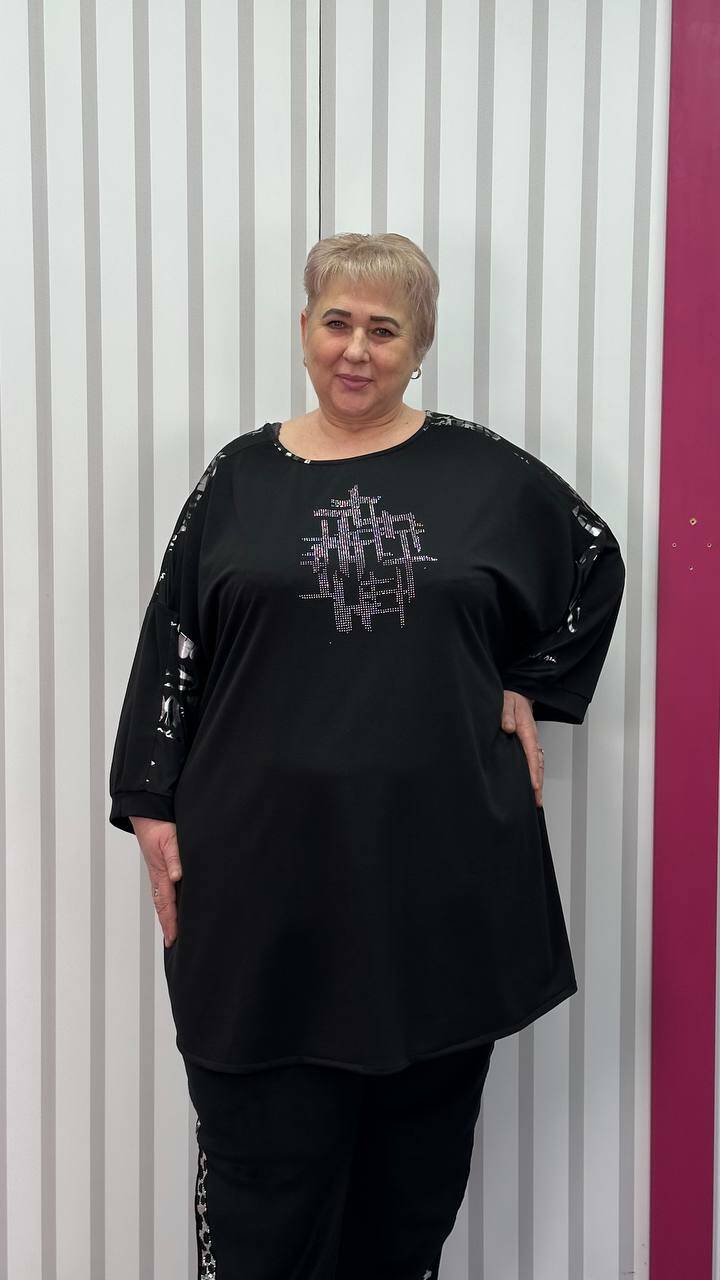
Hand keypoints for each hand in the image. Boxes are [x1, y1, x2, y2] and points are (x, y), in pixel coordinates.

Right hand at [129, 816, 182, 946]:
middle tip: (172, 943)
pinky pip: (163, 890)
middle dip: (167, 925)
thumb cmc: (158, 826)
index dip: (171, 922)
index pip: (167, 903)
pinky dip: (167, 902)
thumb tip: (177, 877)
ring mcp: (158, 873)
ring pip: (162, 899)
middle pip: (162, 906)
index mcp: (161, 873)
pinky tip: (173, 906)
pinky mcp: (160, 867)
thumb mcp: (170, 840)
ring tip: (171, 931)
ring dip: (166, 916)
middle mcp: (158, 876)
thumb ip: (174, 858)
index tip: (173, 938)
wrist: (147, 814)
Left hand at [501, 690, 543, 806]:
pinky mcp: (528, 745)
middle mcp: (532, 739)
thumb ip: (506, 714)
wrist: (518, 695)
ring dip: (538, 782)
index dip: (533, 772)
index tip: (534, 786)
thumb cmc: (511, 700)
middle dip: (539, 784)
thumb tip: (508, 728)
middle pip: (538, 764)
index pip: (532, 754)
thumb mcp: (506, 702)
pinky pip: (534, 762)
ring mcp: (532, 743)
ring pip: (538, 765)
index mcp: (528, 730)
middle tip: (537, 801)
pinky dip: (535, 774)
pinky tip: (532, 786)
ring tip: (537, 800)